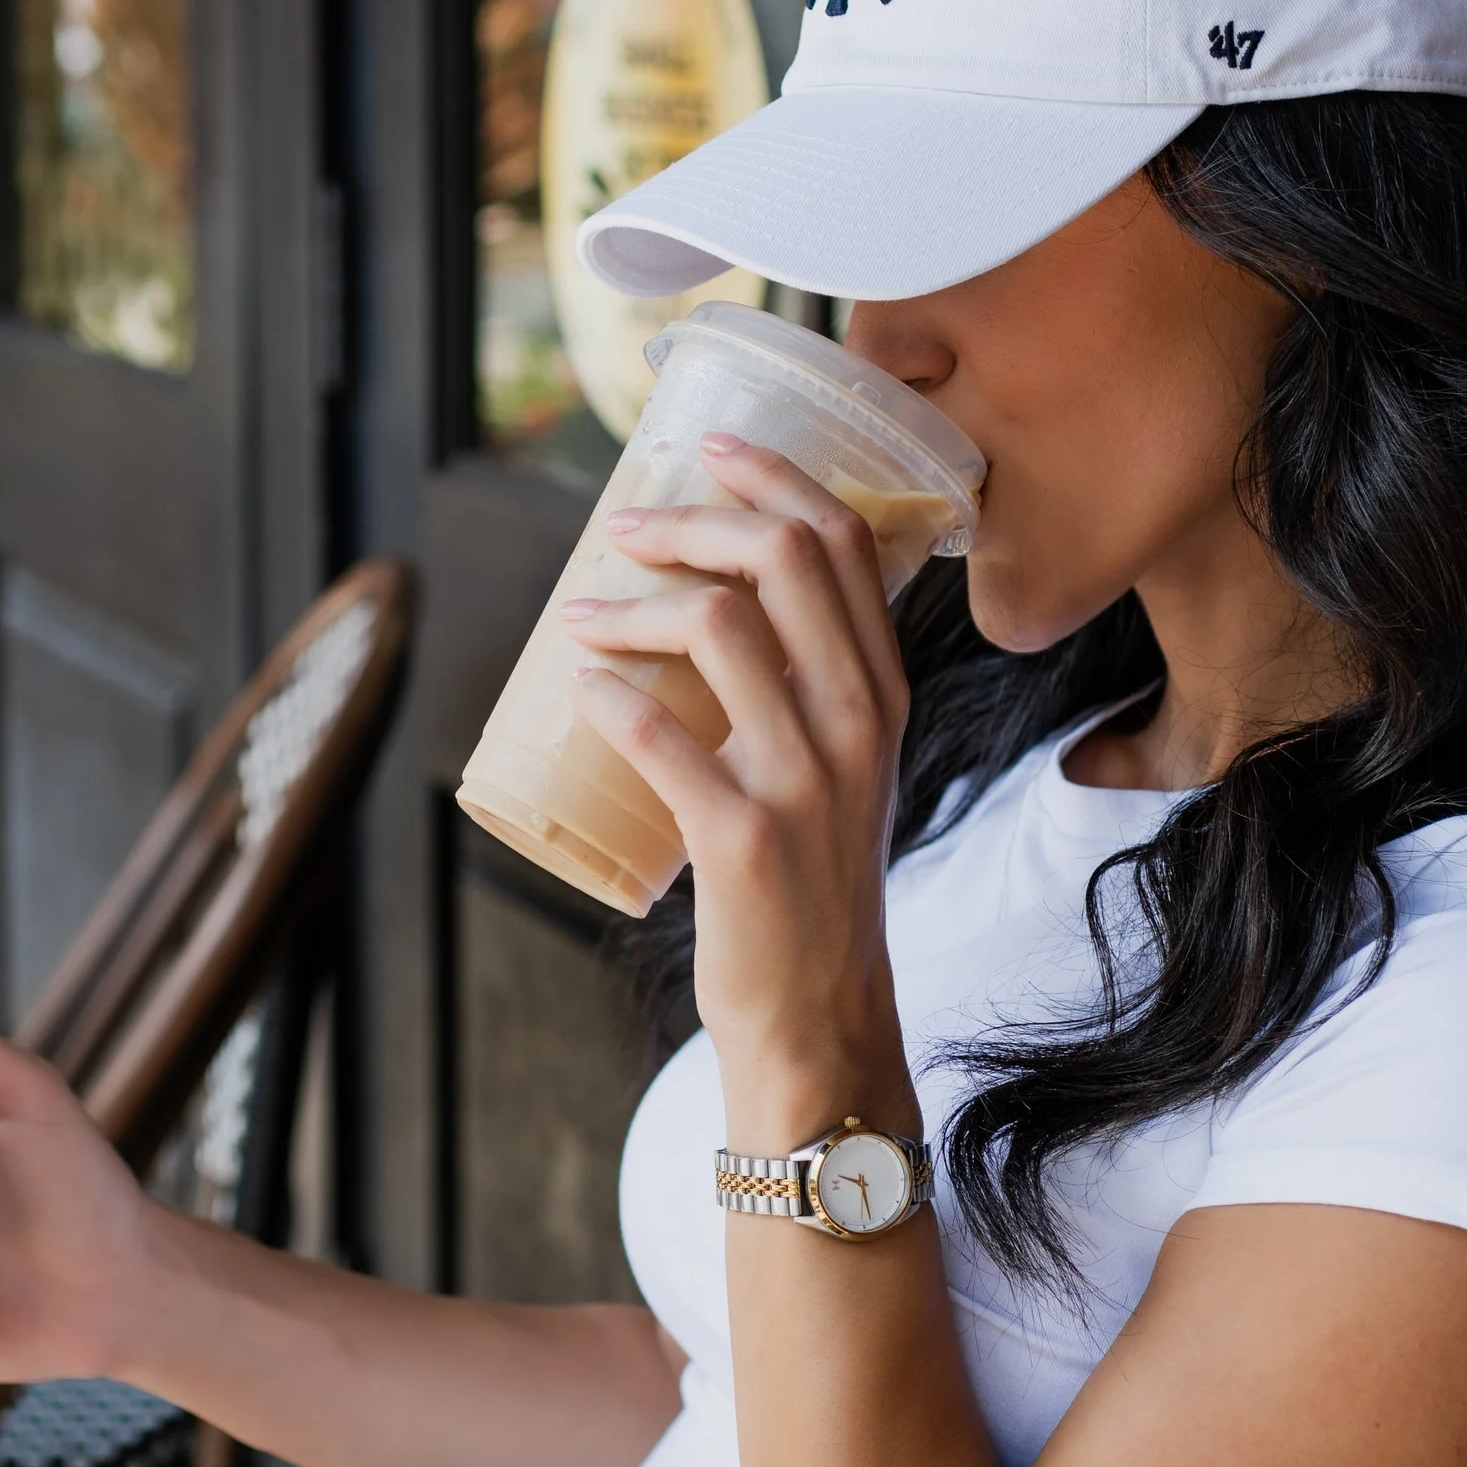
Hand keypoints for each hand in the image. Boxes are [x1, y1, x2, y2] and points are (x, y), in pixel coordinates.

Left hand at [560, 432, 915, 1140]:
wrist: (820, 1018)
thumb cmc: (812, 888)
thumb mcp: (842, 773)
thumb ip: (810, 694)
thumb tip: (715, 603)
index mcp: (886, 693)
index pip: (846, 542)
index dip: (773, 475)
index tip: (705, 448)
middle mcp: (860, 722)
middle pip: (785, 557)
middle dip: (692, 519)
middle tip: (624, 528)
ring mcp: (806, 780)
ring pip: (719, 625)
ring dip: (630, 601)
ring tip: (580, 615)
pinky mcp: (744, 839)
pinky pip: (664, 733)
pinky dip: (612, 695)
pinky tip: (582, 688)